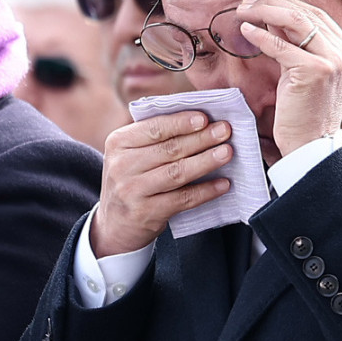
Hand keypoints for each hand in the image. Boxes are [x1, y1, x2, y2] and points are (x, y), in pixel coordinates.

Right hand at [91, 112, 232, 256]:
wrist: (114, 223)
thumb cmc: (132, 178)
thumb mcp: (131, 153)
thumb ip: (155, 137)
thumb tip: (201, 121)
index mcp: (119, 142)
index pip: (154, 128)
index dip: (181, 122)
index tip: (205, 118)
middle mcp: (122, 165)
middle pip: (169, 149)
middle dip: (201, 138)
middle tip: (225, 131)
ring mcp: (133, 191)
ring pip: (177, 173)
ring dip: (206, 161)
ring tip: (227, 153)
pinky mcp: (146, 213)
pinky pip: (182, 199)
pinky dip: (205, 191)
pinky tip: (223, 184)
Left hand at [238, 0, 341, 156]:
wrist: (312, 148)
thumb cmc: (305, 116)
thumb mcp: (304, 74)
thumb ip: (296, 46)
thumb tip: (271, 17)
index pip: (316, 16)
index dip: (286, 5)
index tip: (261, 4)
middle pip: (306, 13)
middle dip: (272, 4)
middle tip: (246, 4)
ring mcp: (333, 60)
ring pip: (295, 20)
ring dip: (264, 12)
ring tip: (243, 11)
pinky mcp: (315, 70)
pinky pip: (281, 45)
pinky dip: (260, 36)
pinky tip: (246, 31)